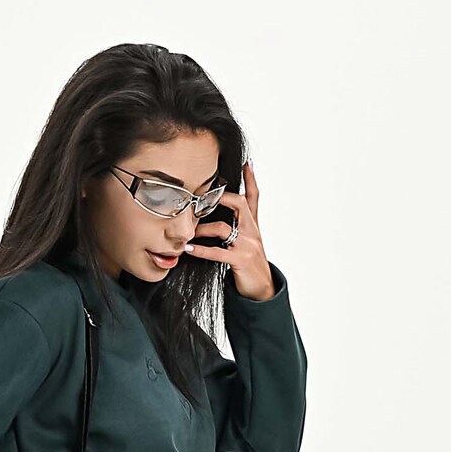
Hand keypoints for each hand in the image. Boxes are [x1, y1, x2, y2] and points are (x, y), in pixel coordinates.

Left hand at [184, 159, 275, 300]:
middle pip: (239, 203)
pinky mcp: (240, 260)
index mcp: (253, 225)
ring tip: (188, 231)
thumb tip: (227, 216)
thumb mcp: (249, 241)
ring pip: (223, 227)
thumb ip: (240, 226)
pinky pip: (217, 252)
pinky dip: (201, 250)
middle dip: (221, 197)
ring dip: (202, 229)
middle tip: (201, 196)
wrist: (262, 289)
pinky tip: (188, 248)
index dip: (251, 179)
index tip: (246, 163)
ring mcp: (247, 245)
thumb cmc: (250, 263)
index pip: (254, 197)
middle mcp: (252, 231)